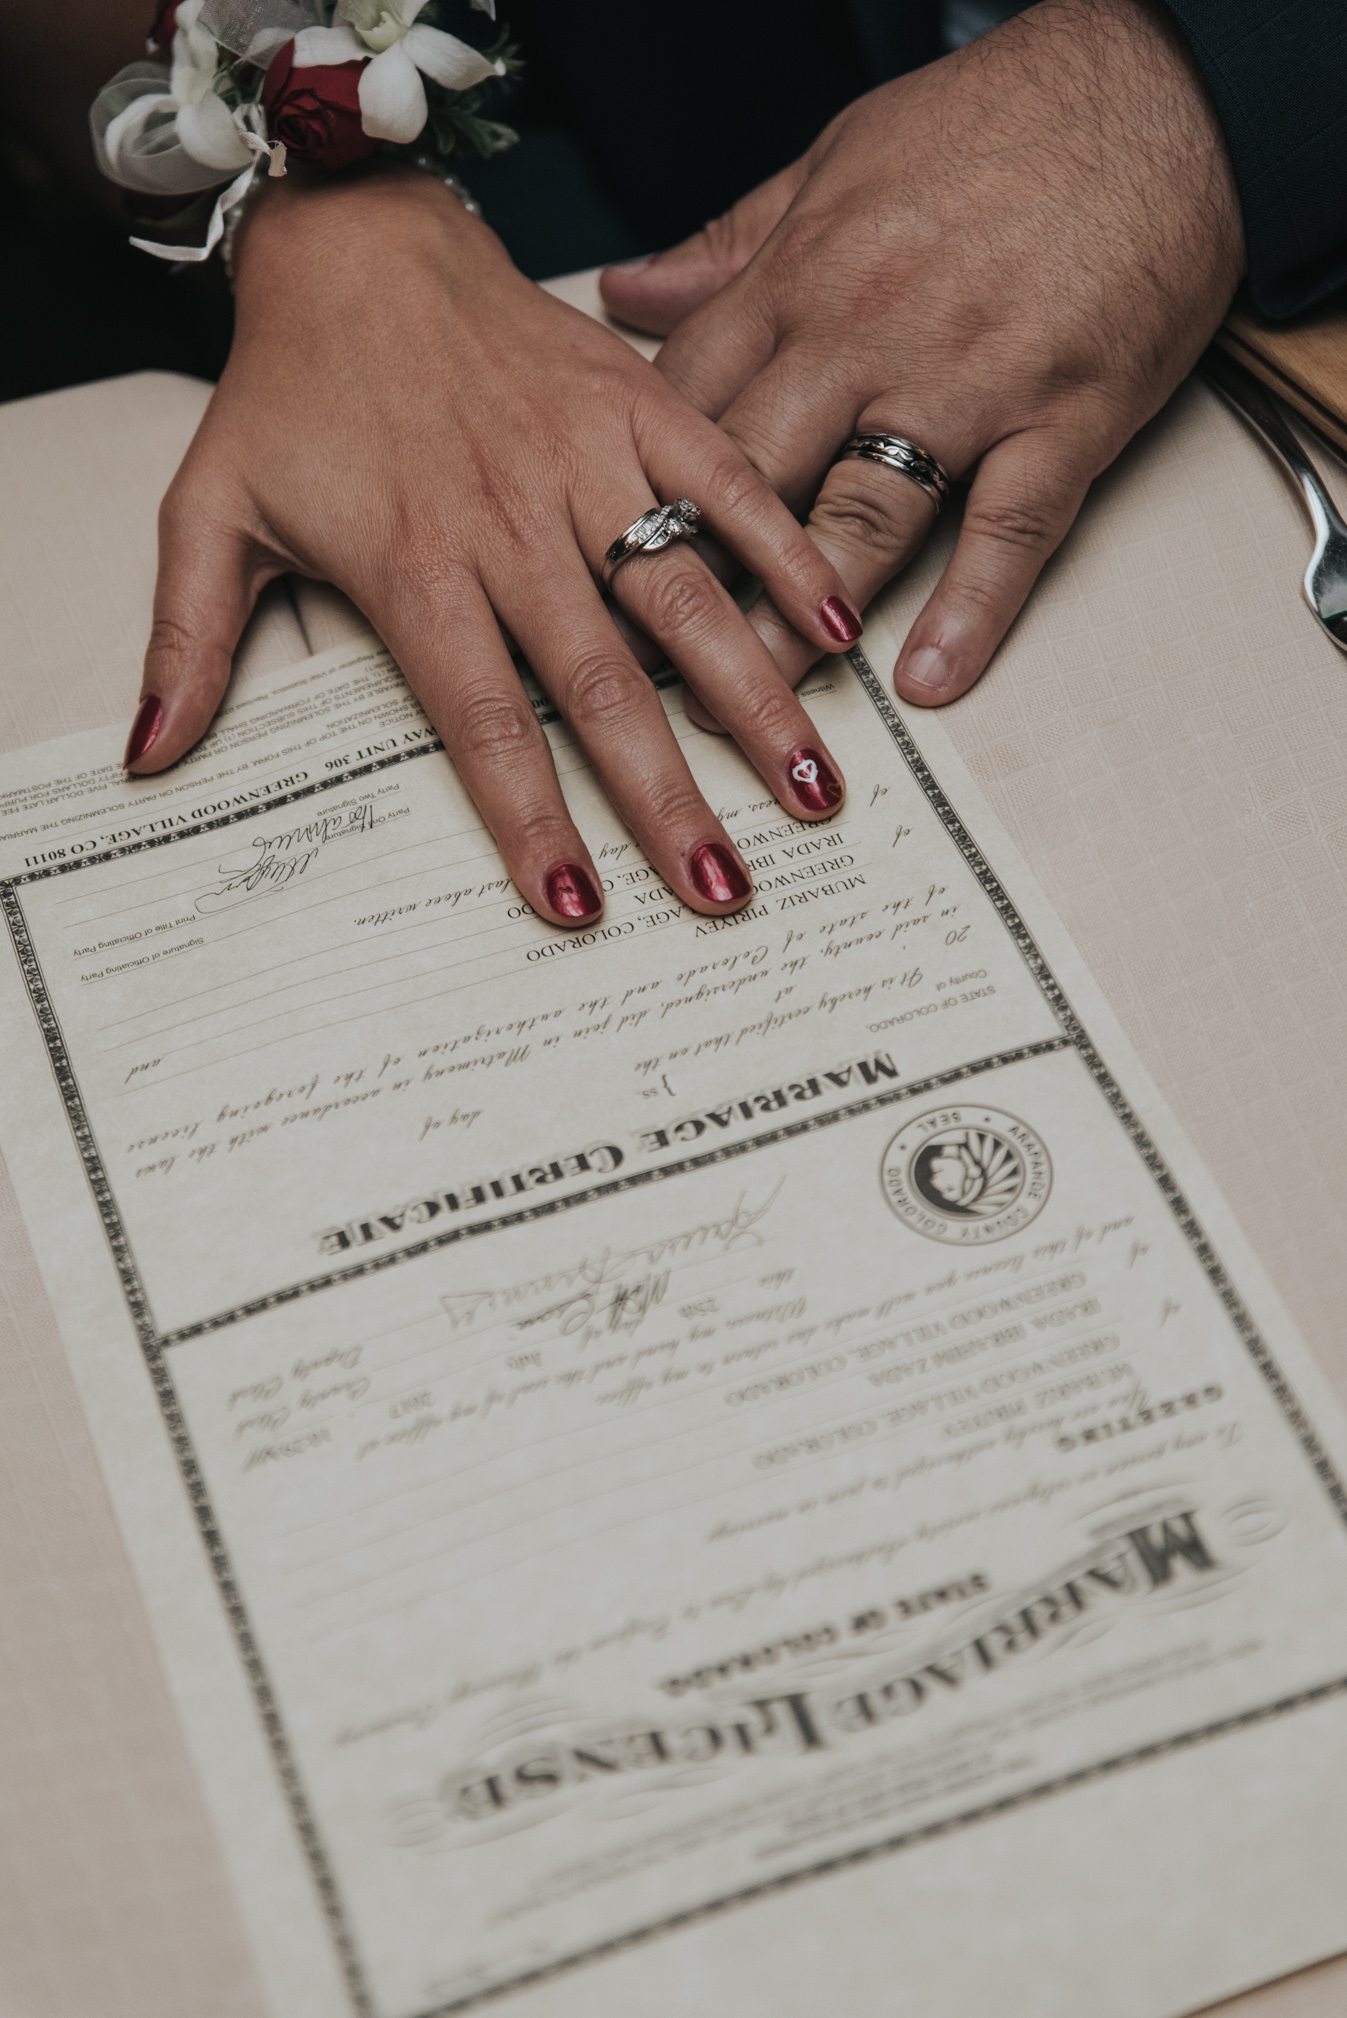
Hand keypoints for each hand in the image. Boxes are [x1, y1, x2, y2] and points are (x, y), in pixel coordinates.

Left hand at [126, 171, 862, 921]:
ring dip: (754, 699)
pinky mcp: (638, 405)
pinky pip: (722, 484)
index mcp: (413, 563)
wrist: (358, 241)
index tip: (580, 904)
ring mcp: (585, 460)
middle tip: (725, 888)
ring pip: (680, 597)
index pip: (481, 719)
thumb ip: (189, 639)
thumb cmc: (290, 391)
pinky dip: (781, 550)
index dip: (531, 818)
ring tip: (815, 790)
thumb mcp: (209, 509)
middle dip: (668, 797)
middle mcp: (508, 523)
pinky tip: (836, 629)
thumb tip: (152, 758)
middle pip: (599, 685)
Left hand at [601, 0, 1244, 713]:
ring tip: (761, 697)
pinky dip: (972, 608)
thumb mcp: (838, 156)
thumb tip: (628, 292)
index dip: (632, 488)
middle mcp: (869, 338)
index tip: (600, 557)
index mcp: (805, 278)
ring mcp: (968, 384)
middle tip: (644, 660)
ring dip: (802, 620)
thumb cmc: (1003, 120)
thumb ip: (730, 243)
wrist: (1160, 90)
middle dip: (691, 576)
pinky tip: (933, 676)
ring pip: (860, 517)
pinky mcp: (1063, 418)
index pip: (685, 401)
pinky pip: (1007, 529)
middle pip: (750, 478)